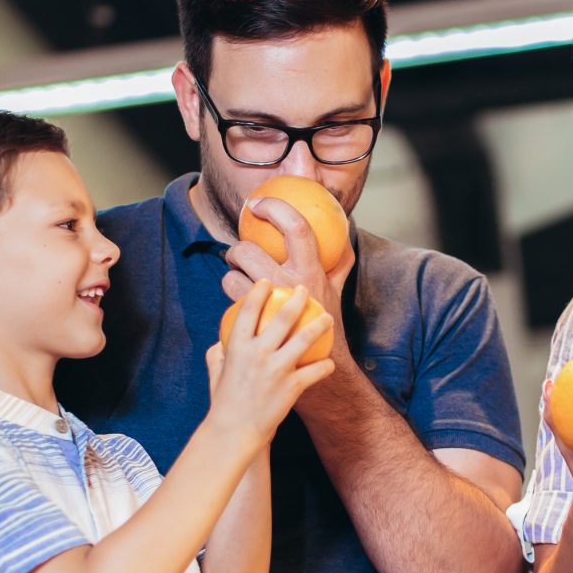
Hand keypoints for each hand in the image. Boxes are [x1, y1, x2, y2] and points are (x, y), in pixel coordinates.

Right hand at [209, 285, 335, 447]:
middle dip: (297, 298)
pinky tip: (330, 362)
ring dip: (319, 325)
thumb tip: (223, 338)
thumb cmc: (223, 402)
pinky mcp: (291, 387)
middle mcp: (257, 354)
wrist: (234, 432)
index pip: (248, 310)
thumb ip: (219, 352)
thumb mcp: (215, 372)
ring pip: (304, 339)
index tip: (268, 281)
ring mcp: (275, 370)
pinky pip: (315, 370)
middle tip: (306, 289)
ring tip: (328, 317)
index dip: (259, 291)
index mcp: (236, 347)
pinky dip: (325, 365)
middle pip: (282, 318)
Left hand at [222, 198, 352, 363]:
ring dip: (230, 278)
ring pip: (232, 279)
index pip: (297, 227)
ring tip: (237, 281)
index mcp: (311, 272)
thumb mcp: (338, 290)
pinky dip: (232, 302)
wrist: (325, 369)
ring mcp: (270, 308)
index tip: (259, 204)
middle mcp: (290, 286)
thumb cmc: (329, 324)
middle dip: (236, 250)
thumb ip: (338, 261)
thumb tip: (342, 230)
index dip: (276, 208)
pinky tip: (238, 306)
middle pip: (249, 251)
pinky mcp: (255, 328)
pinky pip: (232, 305)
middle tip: (238, 256)